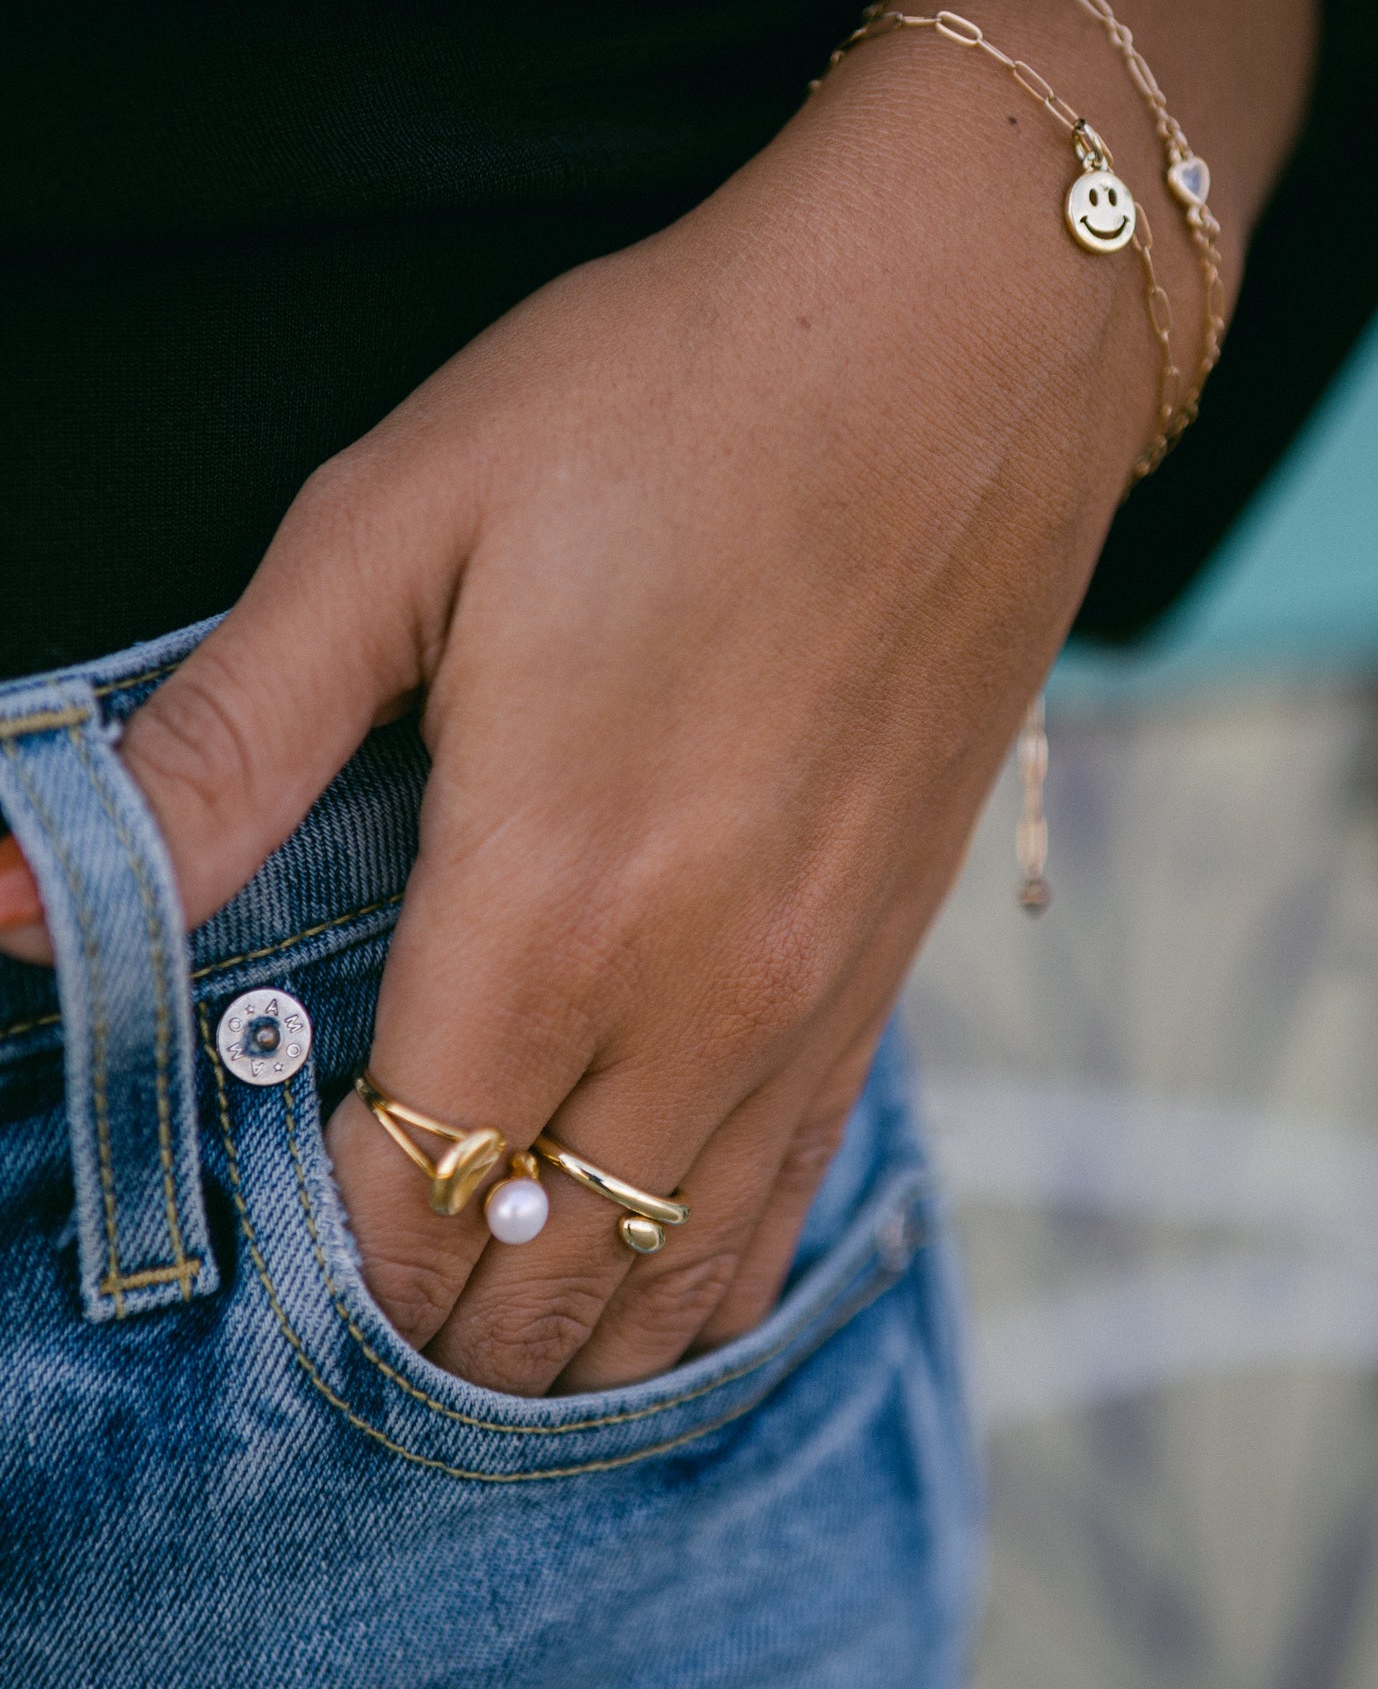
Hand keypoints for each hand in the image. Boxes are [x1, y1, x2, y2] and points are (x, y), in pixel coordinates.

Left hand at [2, 0, 1315, 1389]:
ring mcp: (814, 1009)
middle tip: (332, 1321)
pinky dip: (690, 1296)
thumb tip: (8, 900)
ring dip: (550, 1344)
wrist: (970, 339)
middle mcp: (697, 1004)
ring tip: (463, 1349)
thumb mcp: (395, 532)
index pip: (401, 1193)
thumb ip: (212, 750)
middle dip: (416, 1328)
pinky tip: (633, 1301)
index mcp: (550, 906)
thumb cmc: (667, 405)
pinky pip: (785, 1216)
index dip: (308, 1260)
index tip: (241, 1254)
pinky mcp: (886, 980)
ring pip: (666, 1287)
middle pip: (532, 1280)